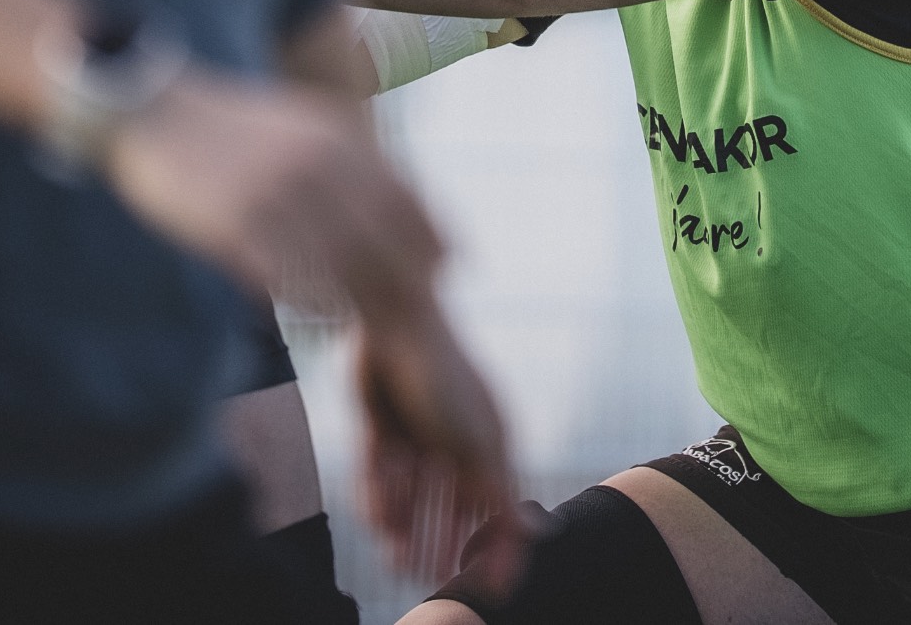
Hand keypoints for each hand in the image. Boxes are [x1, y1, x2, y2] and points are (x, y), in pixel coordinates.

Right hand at [105, 68, 438, 317]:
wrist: (151, 113)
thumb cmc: (233, 128)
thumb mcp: (303, 123)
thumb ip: (352, 157)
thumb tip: (403, 193)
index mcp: (335, 139)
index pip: (404, 198)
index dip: (432, 238)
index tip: (451, 269)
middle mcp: (314, 166)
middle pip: (379, 240)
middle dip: (405, 282)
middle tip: (420, 316)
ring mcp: (275, 197)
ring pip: (338, 267)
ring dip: (363, 304)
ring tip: (378, 330)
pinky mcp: (235, 227)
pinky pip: (285, 279)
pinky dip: (309, 303)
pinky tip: (322, 321)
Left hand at [358, 311, 527, 586]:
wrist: (390, 323)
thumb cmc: (444, 376)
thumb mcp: (479, 442)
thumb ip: (498, 492)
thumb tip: (530, 536)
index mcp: (488, 441)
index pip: (497, 503)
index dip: (497, 544)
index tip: (492, 586)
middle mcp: (454, 442)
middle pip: (450, 505)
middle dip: (442, 541)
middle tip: (431, 579)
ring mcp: (416, 436)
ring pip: (412, 496)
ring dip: (408, 529)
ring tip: (398, 561)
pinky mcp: (380, 429)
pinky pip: (380, 476)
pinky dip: (381, 499)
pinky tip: (379, 523)